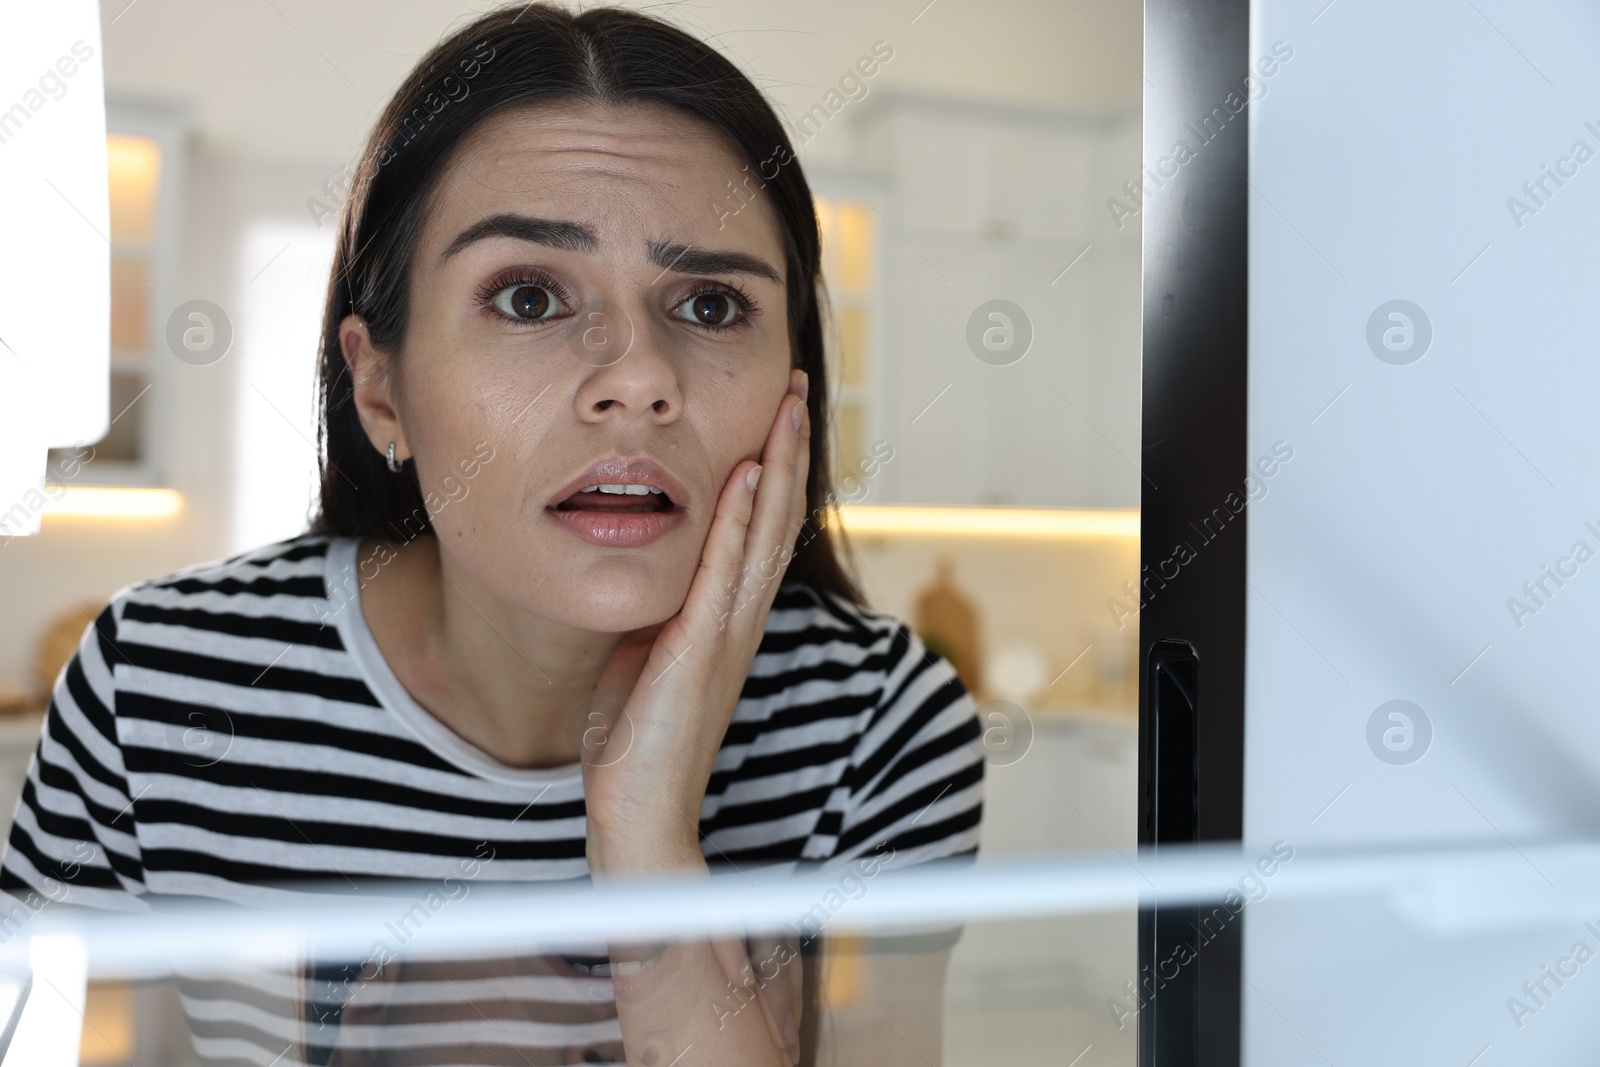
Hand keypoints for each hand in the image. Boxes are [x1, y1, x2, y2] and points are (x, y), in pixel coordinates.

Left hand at [583, 368, 811, 875]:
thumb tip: (644, 561)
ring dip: (776, 467)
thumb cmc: (637, 741)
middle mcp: (739, 620)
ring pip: (764, 536)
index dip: (774, 467)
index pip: (762, 528)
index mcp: (729, 619)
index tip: (777, 410)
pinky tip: (742, 476)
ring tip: (786, 406)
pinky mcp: (700, 656)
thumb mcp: (646, 653)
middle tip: (796, 385)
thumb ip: (659, 607)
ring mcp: (726, 636)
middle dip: (788, 448)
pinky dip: (738, 524)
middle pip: (777, 518)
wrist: (642, 818)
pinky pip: (723, 576)